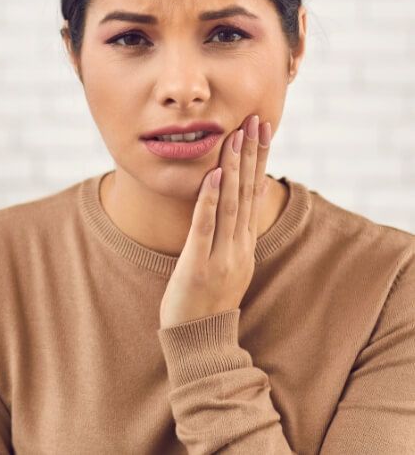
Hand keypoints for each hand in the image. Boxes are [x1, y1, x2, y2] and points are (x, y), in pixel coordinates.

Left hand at [159, 114, 271, 328]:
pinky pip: (205, 227)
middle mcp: (239, 245)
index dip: (260, 160)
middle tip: (256, 120)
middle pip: (247, 191)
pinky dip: (211, 199)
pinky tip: (214, 175)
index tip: (263, 131)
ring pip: (231, 203)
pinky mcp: (198, 266)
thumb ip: (236, 232)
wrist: (201, 341)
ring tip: (237, 136)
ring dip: (234, 167)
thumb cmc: (210, 299)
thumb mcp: (231, 263)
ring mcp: (221, 256)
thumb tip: (243, 199)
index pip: (255, 193)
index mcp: (245, 243)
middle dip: (252, 153)